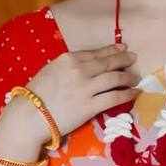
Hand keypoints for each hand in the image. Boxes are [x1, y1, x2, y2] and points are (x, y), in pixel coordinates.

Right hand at [25, 42, 139, 139]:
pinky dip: (127, 94)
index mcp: (68, 59)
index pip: (95, 53)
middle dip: (123, 60)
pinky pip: (114, 97)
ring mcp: (86, 88)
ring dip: (128, 77)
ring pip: (114, 78)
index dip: (111, 50)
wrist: (29, 116)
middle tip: (133, 59)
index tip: (122, 49)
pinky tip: (135, 92)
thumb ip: (67, 67)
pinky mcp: (90, 106)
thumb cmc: (35, 95)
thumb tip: (83, 67)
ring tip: (135, 77)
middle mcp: (79, 70)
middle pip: (108, 63)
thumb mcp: (50, 71)